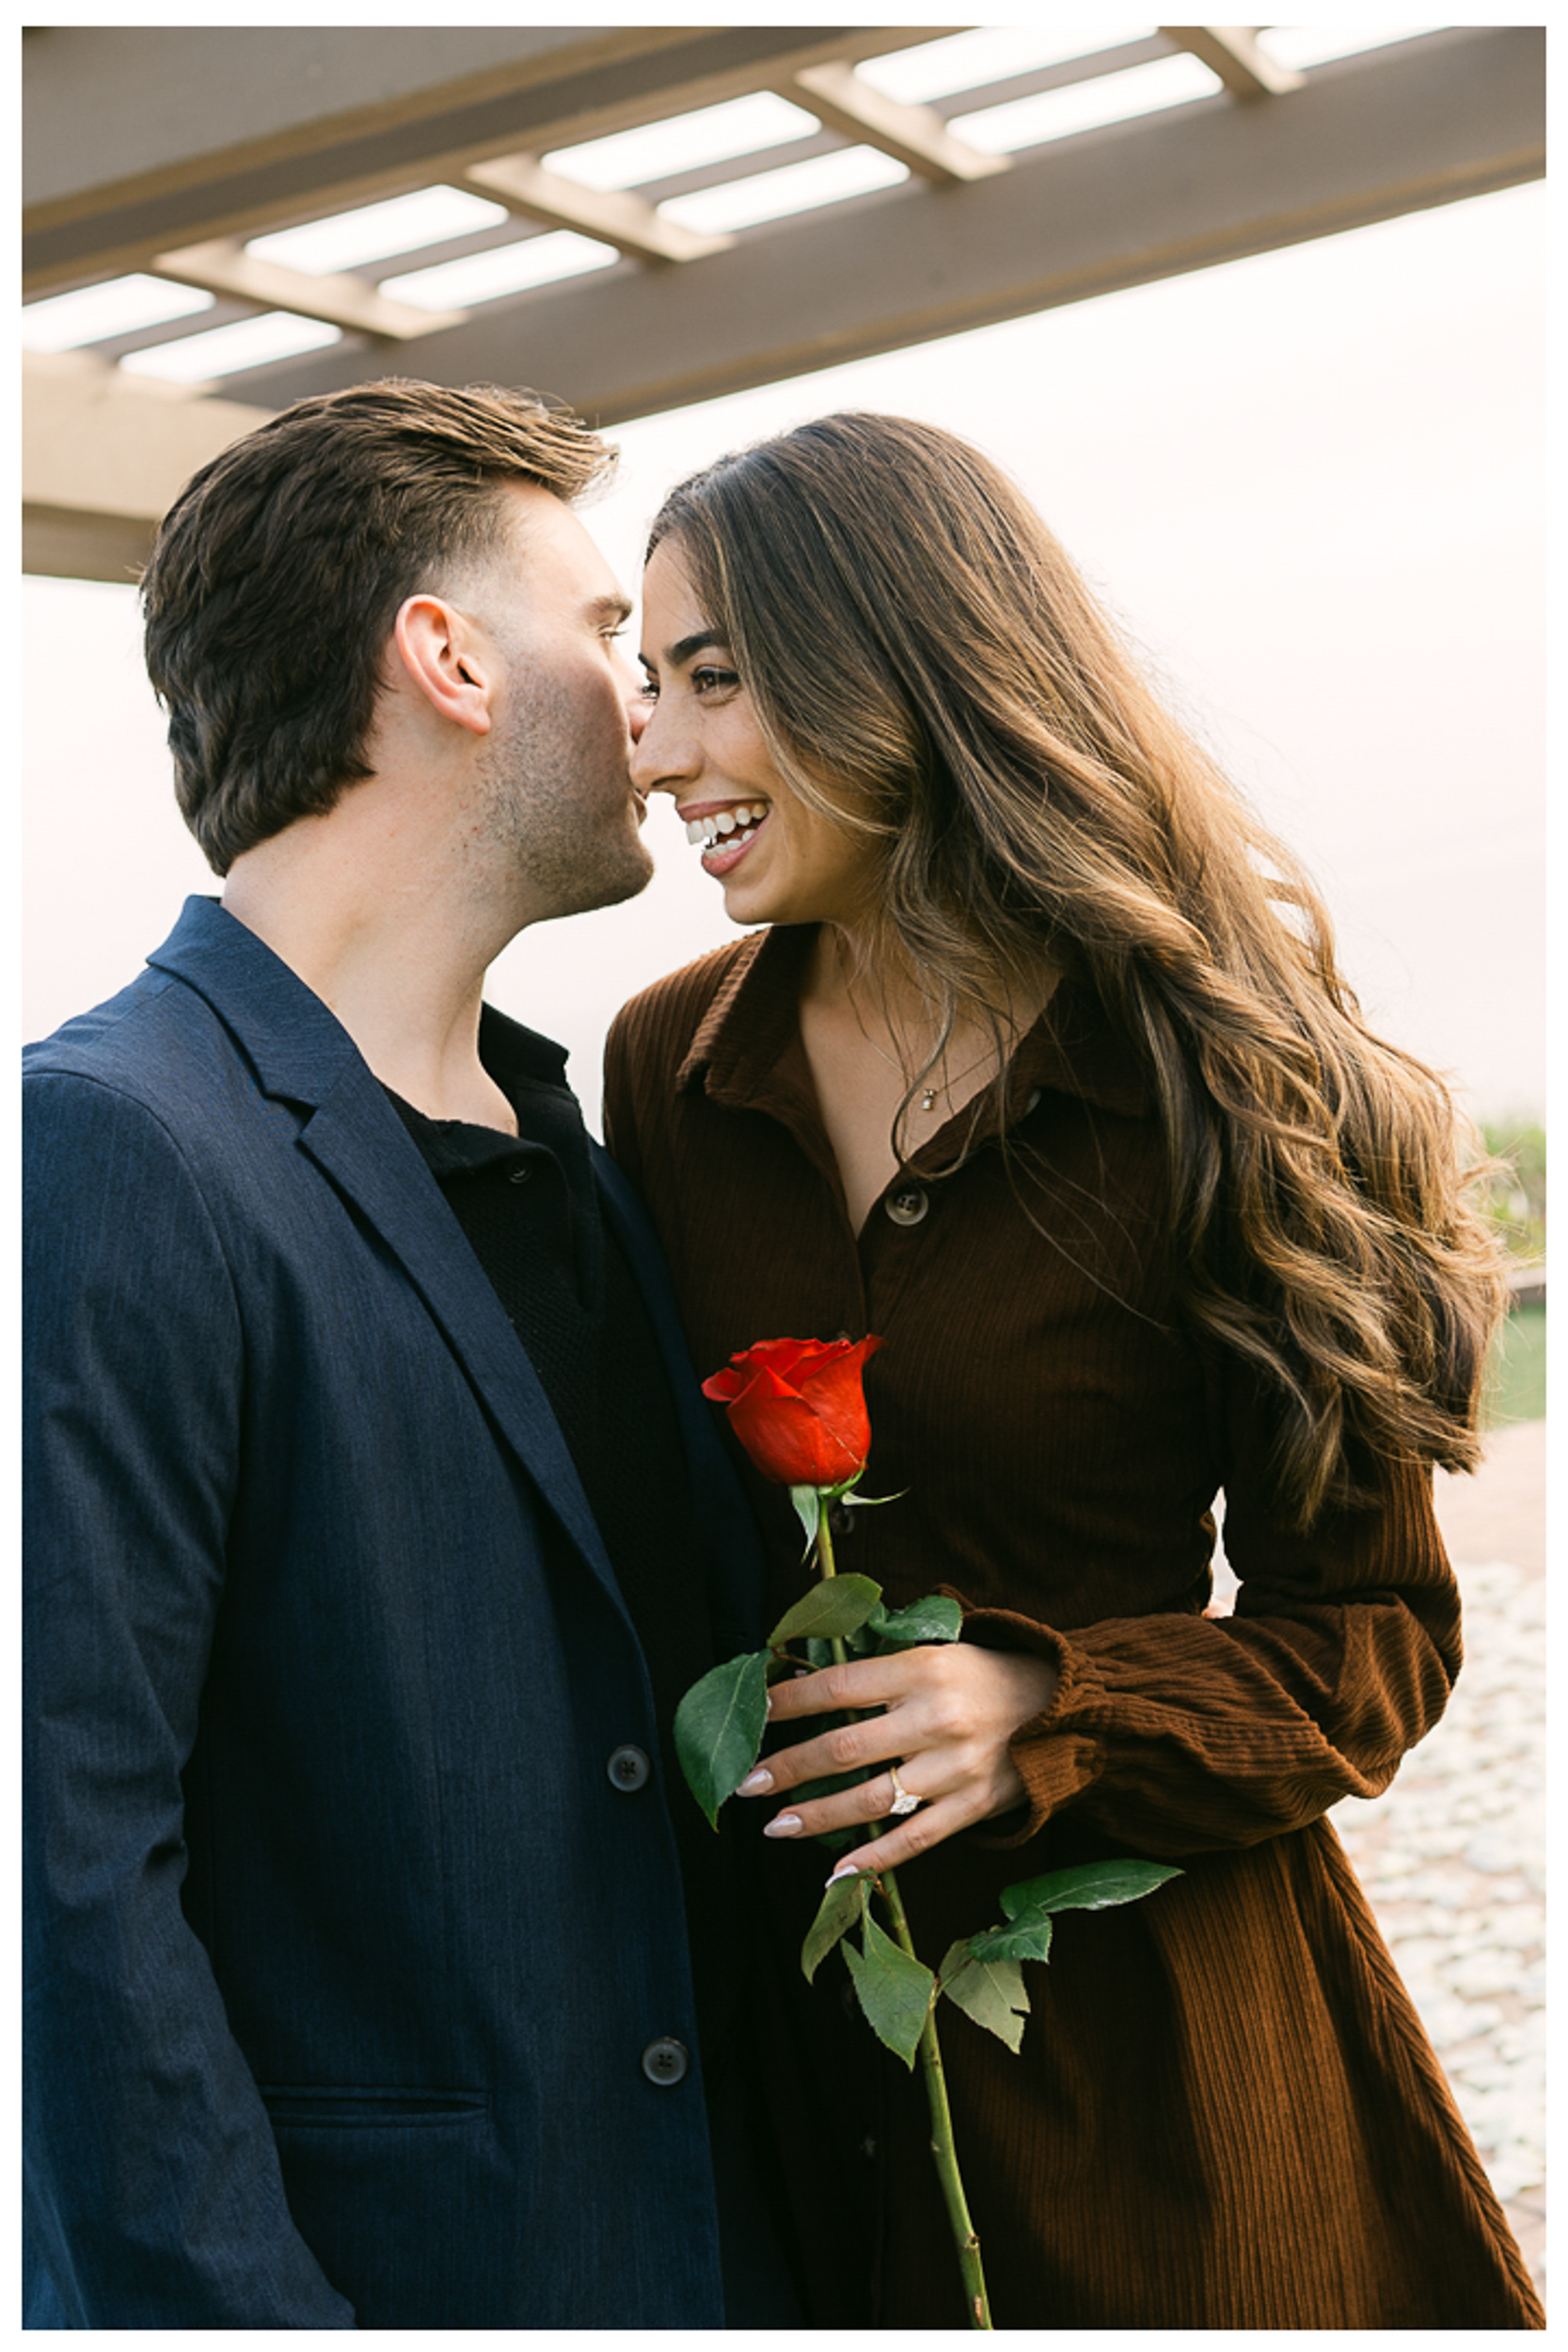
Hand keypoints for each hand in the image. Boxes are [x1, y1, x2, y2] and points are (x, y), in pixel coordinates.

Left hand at [736, 1642, 1059, 1877]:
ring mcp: (956, 1769)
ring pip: (872, 1800)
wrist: (1065, 1708)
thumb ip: (878, 1668)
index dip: (788, 1702)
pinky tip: (834, 1873)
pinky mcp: (973, 1807)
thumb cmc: (981, 1675)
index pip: (837, 1686)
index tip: (752, 1714)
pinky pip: (915, 1841)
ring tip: (775, 1827)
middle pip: (845, 1748)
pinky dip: (873, 1860)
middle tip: (746, 1781)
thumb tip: (801, 1681)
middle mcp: (936, 1719)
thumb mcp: (934, 1651)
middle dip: (788, 1767)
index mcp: (922, 1669)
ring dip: (817, 1817)